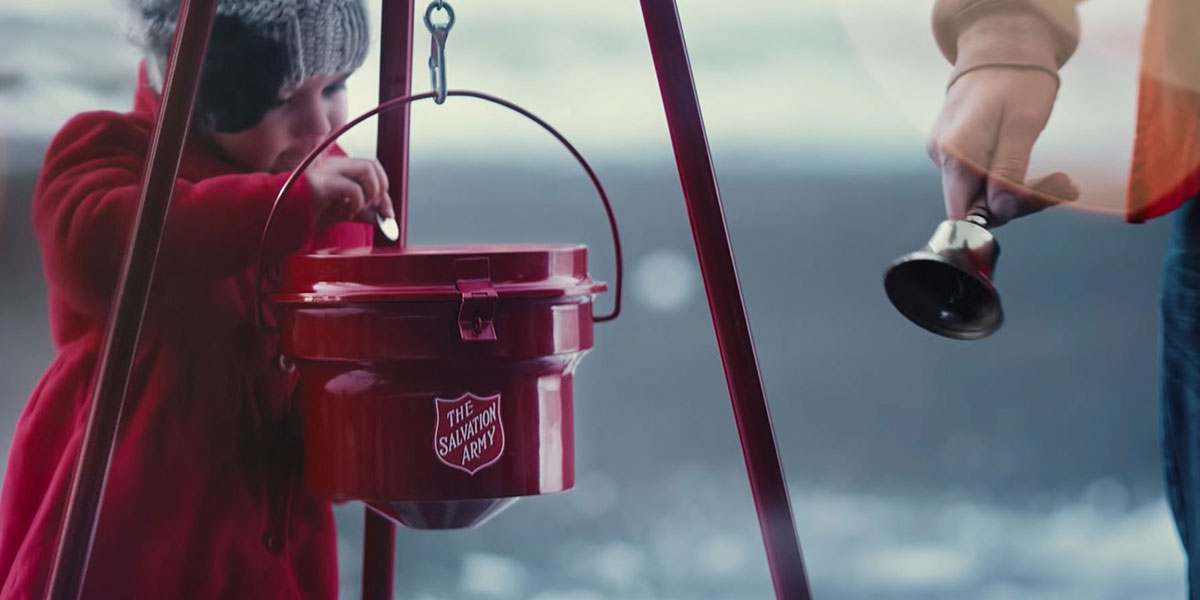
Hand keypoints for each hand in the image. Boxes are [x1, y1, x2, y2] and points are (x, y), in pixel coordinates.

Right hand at [304, 156, 392, 228]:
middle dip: (381, 189)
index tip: (387, 213)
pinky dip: (357, 203)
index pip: (371, 167)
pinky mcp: (321, 184)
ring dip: (371, 192)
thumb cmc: (306, 213)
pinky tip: (345, 214)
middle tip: (375, 209)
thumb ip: (362, 212)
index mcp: (338, 168)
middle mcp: (333, 165)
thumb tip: (383, 218)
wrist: (281, 218)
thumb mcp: (341, 212)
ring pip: (366, 169)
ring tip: (358, 208)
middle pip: (372, 164)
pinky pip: (353, 189)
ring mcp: (326, 171)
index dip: (384, 188)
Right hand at [926, 67, 1078, 226]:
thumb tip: (1001, 210)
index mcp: (955, 151)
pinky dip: (1008, 177)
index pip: (966, 211)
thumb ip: (1009, 170)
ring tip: (1060, 179)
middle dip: (1021, 200)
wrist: (1001, 48)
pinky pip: (980, 178)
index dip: (1002, 213)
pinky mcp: (954, 152)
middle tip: (1063, 184)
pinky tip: (1034, 166)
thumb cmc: (1017, 79)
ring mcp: (945, 154)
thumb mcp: (1024, 124)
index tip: (1041, 197)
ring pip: (980, 193)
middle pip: (975, 205)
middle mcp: (942, 156)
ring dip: (1020, 190)